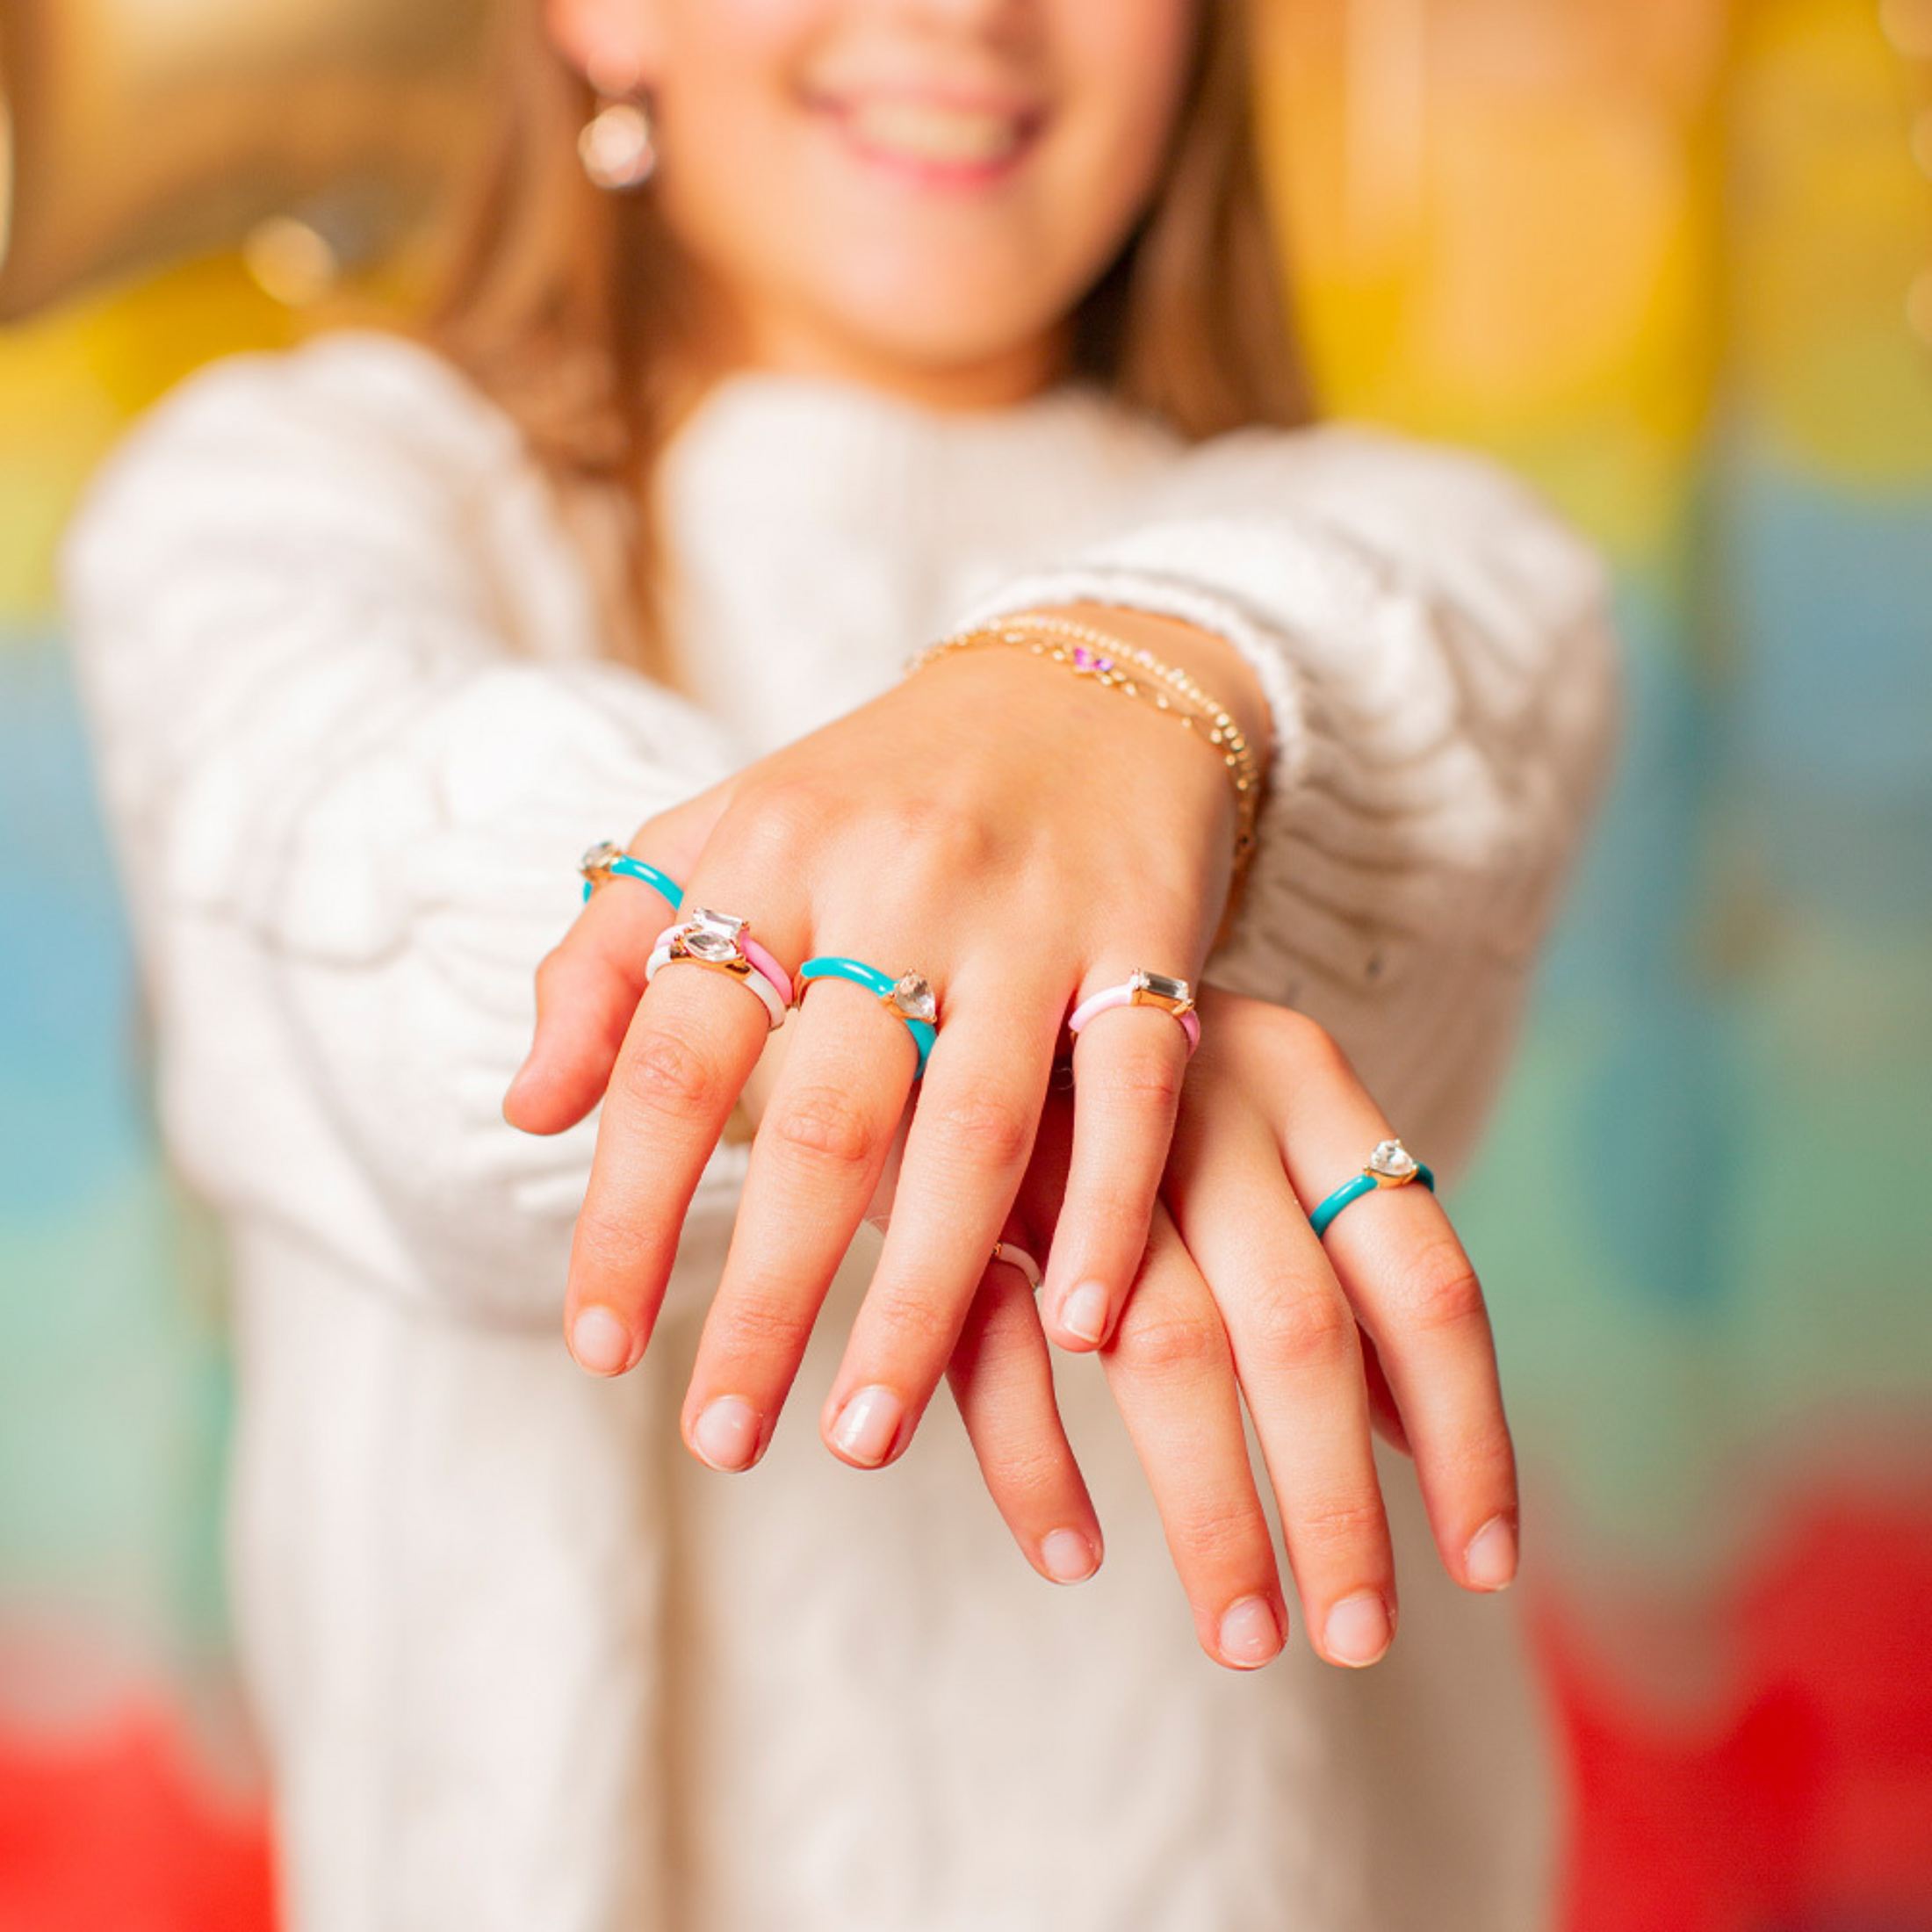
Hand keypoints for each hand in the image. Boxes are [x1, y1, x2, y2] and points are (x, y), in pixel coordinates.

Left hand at [504, 605, 1269, 1476]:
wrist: (1083, 680)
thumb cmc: (880, 787)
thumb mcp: (723, 834)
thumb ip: (612, 959)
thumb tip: (526, 1108)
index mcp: (769, 855)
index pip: (670, 1057)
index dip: (624, 1213)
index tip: (599, 1349)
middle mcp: (894, 881)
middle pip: (821, 1121)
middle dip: (766, 1299)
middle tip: (721, 1442)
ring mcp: (1030, 910)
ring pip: (973, 1128)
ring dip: (921, 1296)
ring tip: (863, 1433)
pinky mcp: (1150, 934)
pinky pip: (1134, 1087)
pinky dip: (1109, 1206)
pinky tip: (1077, 1324)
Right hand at [946, 986, 1521, 1669]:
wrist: (937, 973)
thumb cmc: (1123, 1078)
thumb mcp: (1249, 1129)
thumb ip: (1335, 1248)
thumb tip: (1428, 1430)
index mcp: (1302, 1083)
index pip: (1423, 1276)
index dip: (1470, 1433)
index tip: (1486, 1565)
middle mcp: (1204, 1103)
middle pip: (1300, 1332)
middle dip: (1338, 1505)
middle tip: (1361, 1640)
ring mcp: (1076, 1141)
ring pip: (1165, 1350)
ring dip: (1211, 1513)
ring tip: (1244, 1638)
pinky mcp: (954, 1183)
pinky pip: (1001, 1348)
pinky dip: (1036, 1462)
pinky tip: (1075, 1555)